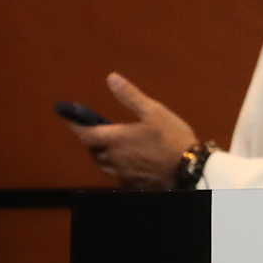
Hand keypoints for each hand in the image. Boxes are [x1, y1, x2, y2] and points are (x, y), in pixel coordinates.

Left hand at [68, 72, 199, 190]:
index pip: (85, 134)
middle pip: (93, 151)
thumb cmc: (172, 137)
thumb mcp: (154, 111)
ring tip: (111, 147)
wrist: (190, 168)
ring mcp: (123, 174)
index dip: (76, 127)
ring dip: (102, 155)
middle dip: (92, 141)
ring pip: (103, 165)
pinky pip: (117, 175)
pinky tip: (127, 162)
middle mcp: (114, 158)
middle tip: (97, 132)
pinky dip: (116, 167)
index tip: (72, 120)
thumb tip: (111, 78)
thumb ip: (130, 96)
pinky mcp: (133, 185)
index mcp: (116, 139)